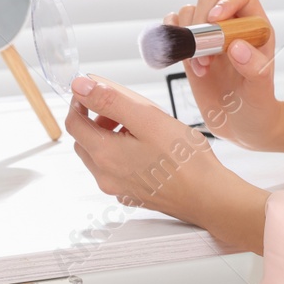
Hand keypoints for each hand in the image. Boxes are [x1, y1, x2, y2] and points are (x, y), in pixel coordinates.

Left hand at [65, 74, 267, 253]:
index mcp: (104, 155)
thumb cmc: (184, 159)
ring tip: (138, 125)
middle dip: (96, 117)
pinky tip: (147, 146)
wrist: (210, 198)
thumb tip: (79, 85)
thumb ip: (111, 99)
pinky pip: (116, 169)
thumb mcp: (147, 118)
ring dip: (108, 135)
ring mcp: (119, 189)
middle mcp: (105, 177)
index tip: (94, 88)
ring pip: (99, 155)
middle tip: (122, 107)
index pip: (73, 123)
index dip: (80, 101)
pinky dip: (121, 152)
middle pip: (84, 140)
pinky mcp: (134, 195)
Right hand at [167, 0, 283, 151]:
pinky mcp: (190, 49)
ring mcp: (209, 36)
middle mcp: (231, 25)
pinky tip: (183, 62)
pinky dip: (171, 41)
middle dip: (201, 25)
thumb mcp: (261, 91)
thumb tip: (237, 46)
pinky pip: (173, 28)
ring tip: (201, 67)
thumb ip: (255, 69)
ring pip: (188, 12)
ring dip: (187, 37)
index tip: (215, 20)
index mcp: (255, 26)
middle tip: (207, 58)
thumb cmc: (259, 107)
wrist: (241, 126)